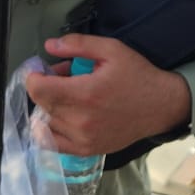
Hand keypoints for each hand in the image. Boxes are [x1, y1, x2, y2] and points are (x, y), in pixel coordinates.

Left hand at [26, 33, 191, 157]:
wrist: (161, 106)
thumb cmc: (137, 75)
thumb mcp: (112, 50)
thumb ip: (78, 45)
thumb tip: (49, 45)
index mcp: (85, 93)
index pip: (38, 89)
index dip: (33, 76)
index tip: (40, 69)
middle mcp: (80, 120)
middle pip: (41, 104)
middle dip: (45, 87)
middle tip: (63, 77)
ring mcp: (83, 138)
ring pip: (47, 122)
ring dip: (50, 107)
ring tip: (69, 96)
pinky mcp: (87, 149)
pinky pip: (54, 144)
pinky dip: (51, 130)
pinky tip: (62, 116)